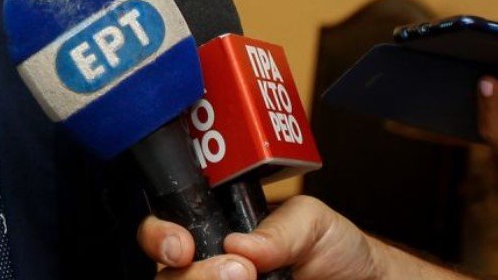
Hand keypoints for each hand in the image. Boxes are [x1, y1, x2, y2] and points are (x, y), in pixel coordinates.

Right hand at [136, 195, 439, 279]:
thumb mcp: (314, 222)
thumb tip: (238, 244)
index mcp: (213, 232)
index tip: (182, 247)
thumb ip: (279, 228)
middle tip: (240, 271)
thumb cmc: (337, 250)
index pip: (163, 234)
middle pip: (166, 275)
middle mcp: (209, 268)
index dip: (160, 238)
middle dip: (194, 273)